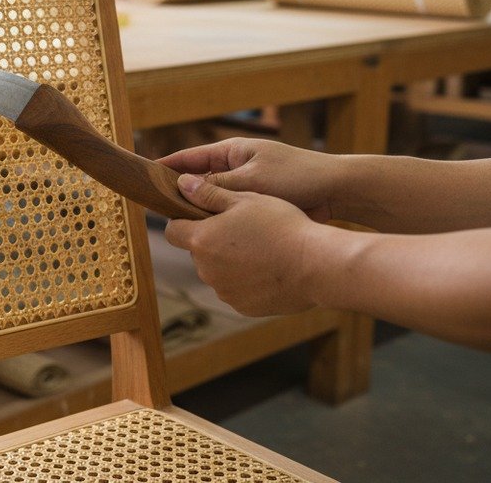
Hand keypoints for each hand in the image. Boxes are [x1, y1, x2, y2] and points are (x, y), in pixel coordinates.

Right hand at [159, 138, 343, 222]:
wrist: (337, 190)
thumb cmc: (297, 176)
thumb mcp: (251, 180)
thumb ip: (216, 187)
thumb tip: (182, 188)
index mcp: (232, 152)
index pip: (189, 158)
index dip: (166, 168)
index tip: (145, 177)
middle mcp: (236, 167)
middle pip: (199, 181)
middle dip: (180, 195)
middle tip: (156, 210)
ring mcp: (248, 186)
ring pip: (215, 201)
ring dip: (201, 212)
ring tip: (179, 228)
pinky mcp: (260, 204)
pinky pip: (232, 213)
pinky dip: (221, 222)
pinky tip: (210, 237)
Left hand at [164, 173, 327, 315]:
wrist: (317, 265)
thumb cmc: (281, 226)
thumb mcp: (245, 199)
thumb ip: (209, 193)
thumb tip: (181, 184)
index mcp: (201, 240)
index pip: (173, 231)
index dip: (183, 221)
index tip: (200, 214)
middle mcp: (206, 270)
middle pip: (198, 251)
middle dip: (212, 240)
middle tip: (241, 228)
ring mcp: (224, 291)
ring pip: (217, 271)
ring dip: (229, 261)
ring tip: (260, 248)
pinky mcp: (243, 307)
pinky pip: (236, 289)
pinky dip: (246, 280)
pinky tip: (269, 268)